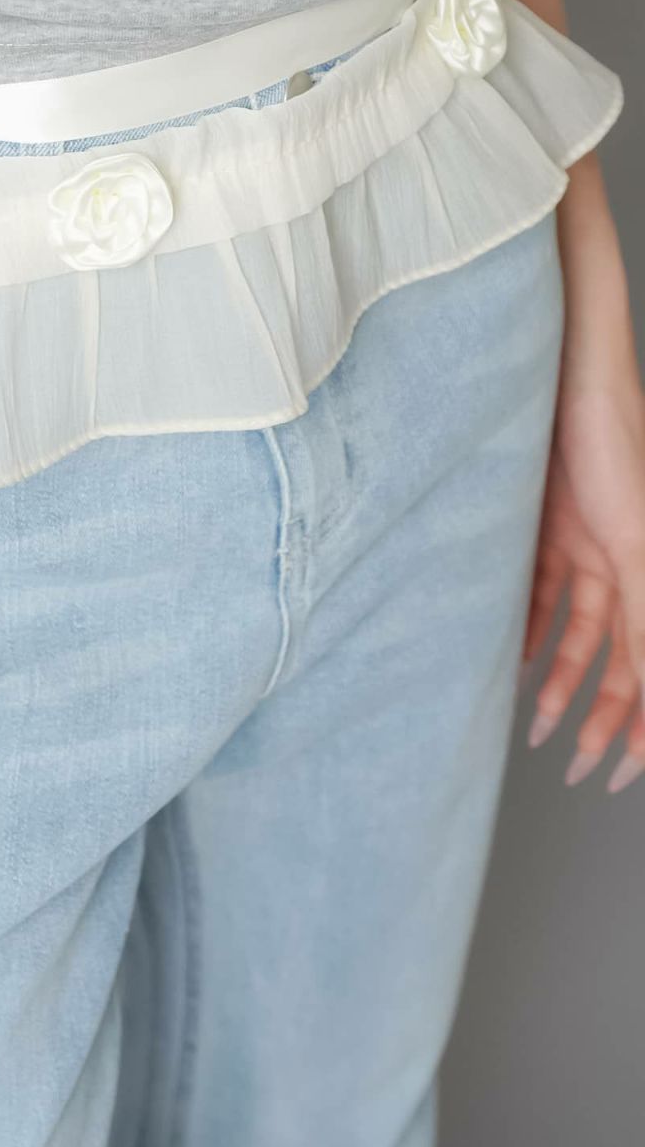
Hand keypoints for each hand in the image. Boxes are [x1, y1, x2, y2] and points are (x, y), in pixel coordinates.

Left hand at [522, 371, 644, 791]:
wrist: (563, 373)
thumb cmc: (611, 443)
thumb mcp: (634, 543)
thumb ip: (644, 615)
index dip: (644, 724)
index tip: (623, 772)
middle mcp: (624, 563)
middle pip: (618, 660)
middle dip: (601, 717)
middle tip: (576, 767)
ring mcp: (584, 544)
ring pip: (577, 634)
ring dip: (561, 682)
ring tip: (541, 727)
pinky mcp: (544, 524)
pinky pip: (539, 593)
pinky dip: (527, 629)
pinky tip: (514, 660)